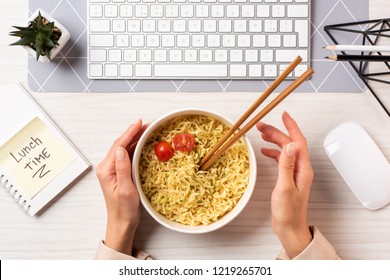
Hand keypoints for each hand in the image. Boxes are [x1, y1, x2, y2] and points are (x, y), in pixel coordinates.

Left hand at [96, 119, 145, 254]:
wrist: (122, 223)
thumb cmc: (124, 210)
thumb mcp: (125, 190)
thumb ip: (122, 169)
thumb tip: (122, 149)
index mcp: (107, 170)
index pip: (119, 146)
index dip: (130, 132)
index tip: (140, 123)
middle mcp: (107, 167)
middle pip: (121, 144)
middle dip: (134, 132)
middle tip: (148, 124)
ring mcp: (113, 170)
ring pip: (124, 149)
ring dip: (135, 139)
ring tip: (147, 130)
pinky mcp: (119, 173)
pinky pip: (127, 156)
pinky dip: (135, 147)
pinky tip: (142, 143)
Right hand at [256, 112, 313, 257]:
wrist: (289, 227)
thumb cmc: (288, 211)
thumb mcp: (285, 187)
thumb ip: (286, 165)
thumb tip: (288, 145)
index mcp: (302, 168)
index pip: (298, 141)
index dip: (291, 126)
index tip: (283, 115)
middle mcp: (300, 168)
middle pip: (290, 144)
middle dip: (276, 132)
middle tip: (261, 126)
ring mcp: (295, 173)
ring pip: (285, 150)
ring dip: (273, 141)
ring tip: (260, 135)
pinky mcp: (288, 178)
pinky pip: (281, 160)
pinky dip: (273, 153)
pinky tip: (264, 152)